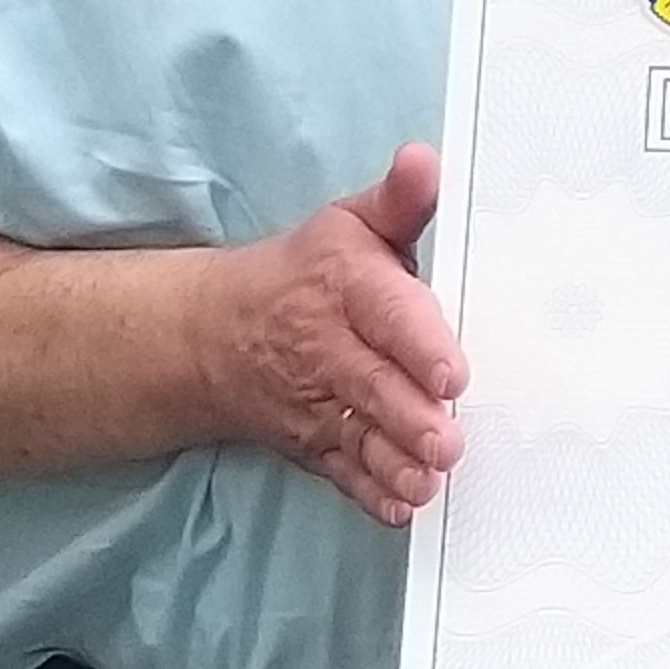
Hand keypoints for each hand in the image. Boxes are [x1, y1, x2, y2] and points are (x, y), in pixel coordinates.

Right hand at [186, 144, 466, 523]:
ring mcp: (319, 401)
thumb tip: (424, 161)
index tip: (451, 371)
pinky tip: (399, 507)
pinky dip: (368, 493)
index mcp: (346, 287)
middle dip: (410, 416)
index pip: (386, 313)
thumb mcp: (351, 223)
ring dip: (394, 461)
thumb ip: (401, 201)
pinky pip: (341, 471)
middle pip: (373, 384)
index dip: (418, 342)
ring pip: (359, 435)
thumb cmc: (309, 273)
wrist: (218, 332)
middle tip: (448, 441)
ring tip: (429, 480)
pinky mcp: (315, 442)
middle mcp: (329, 348)